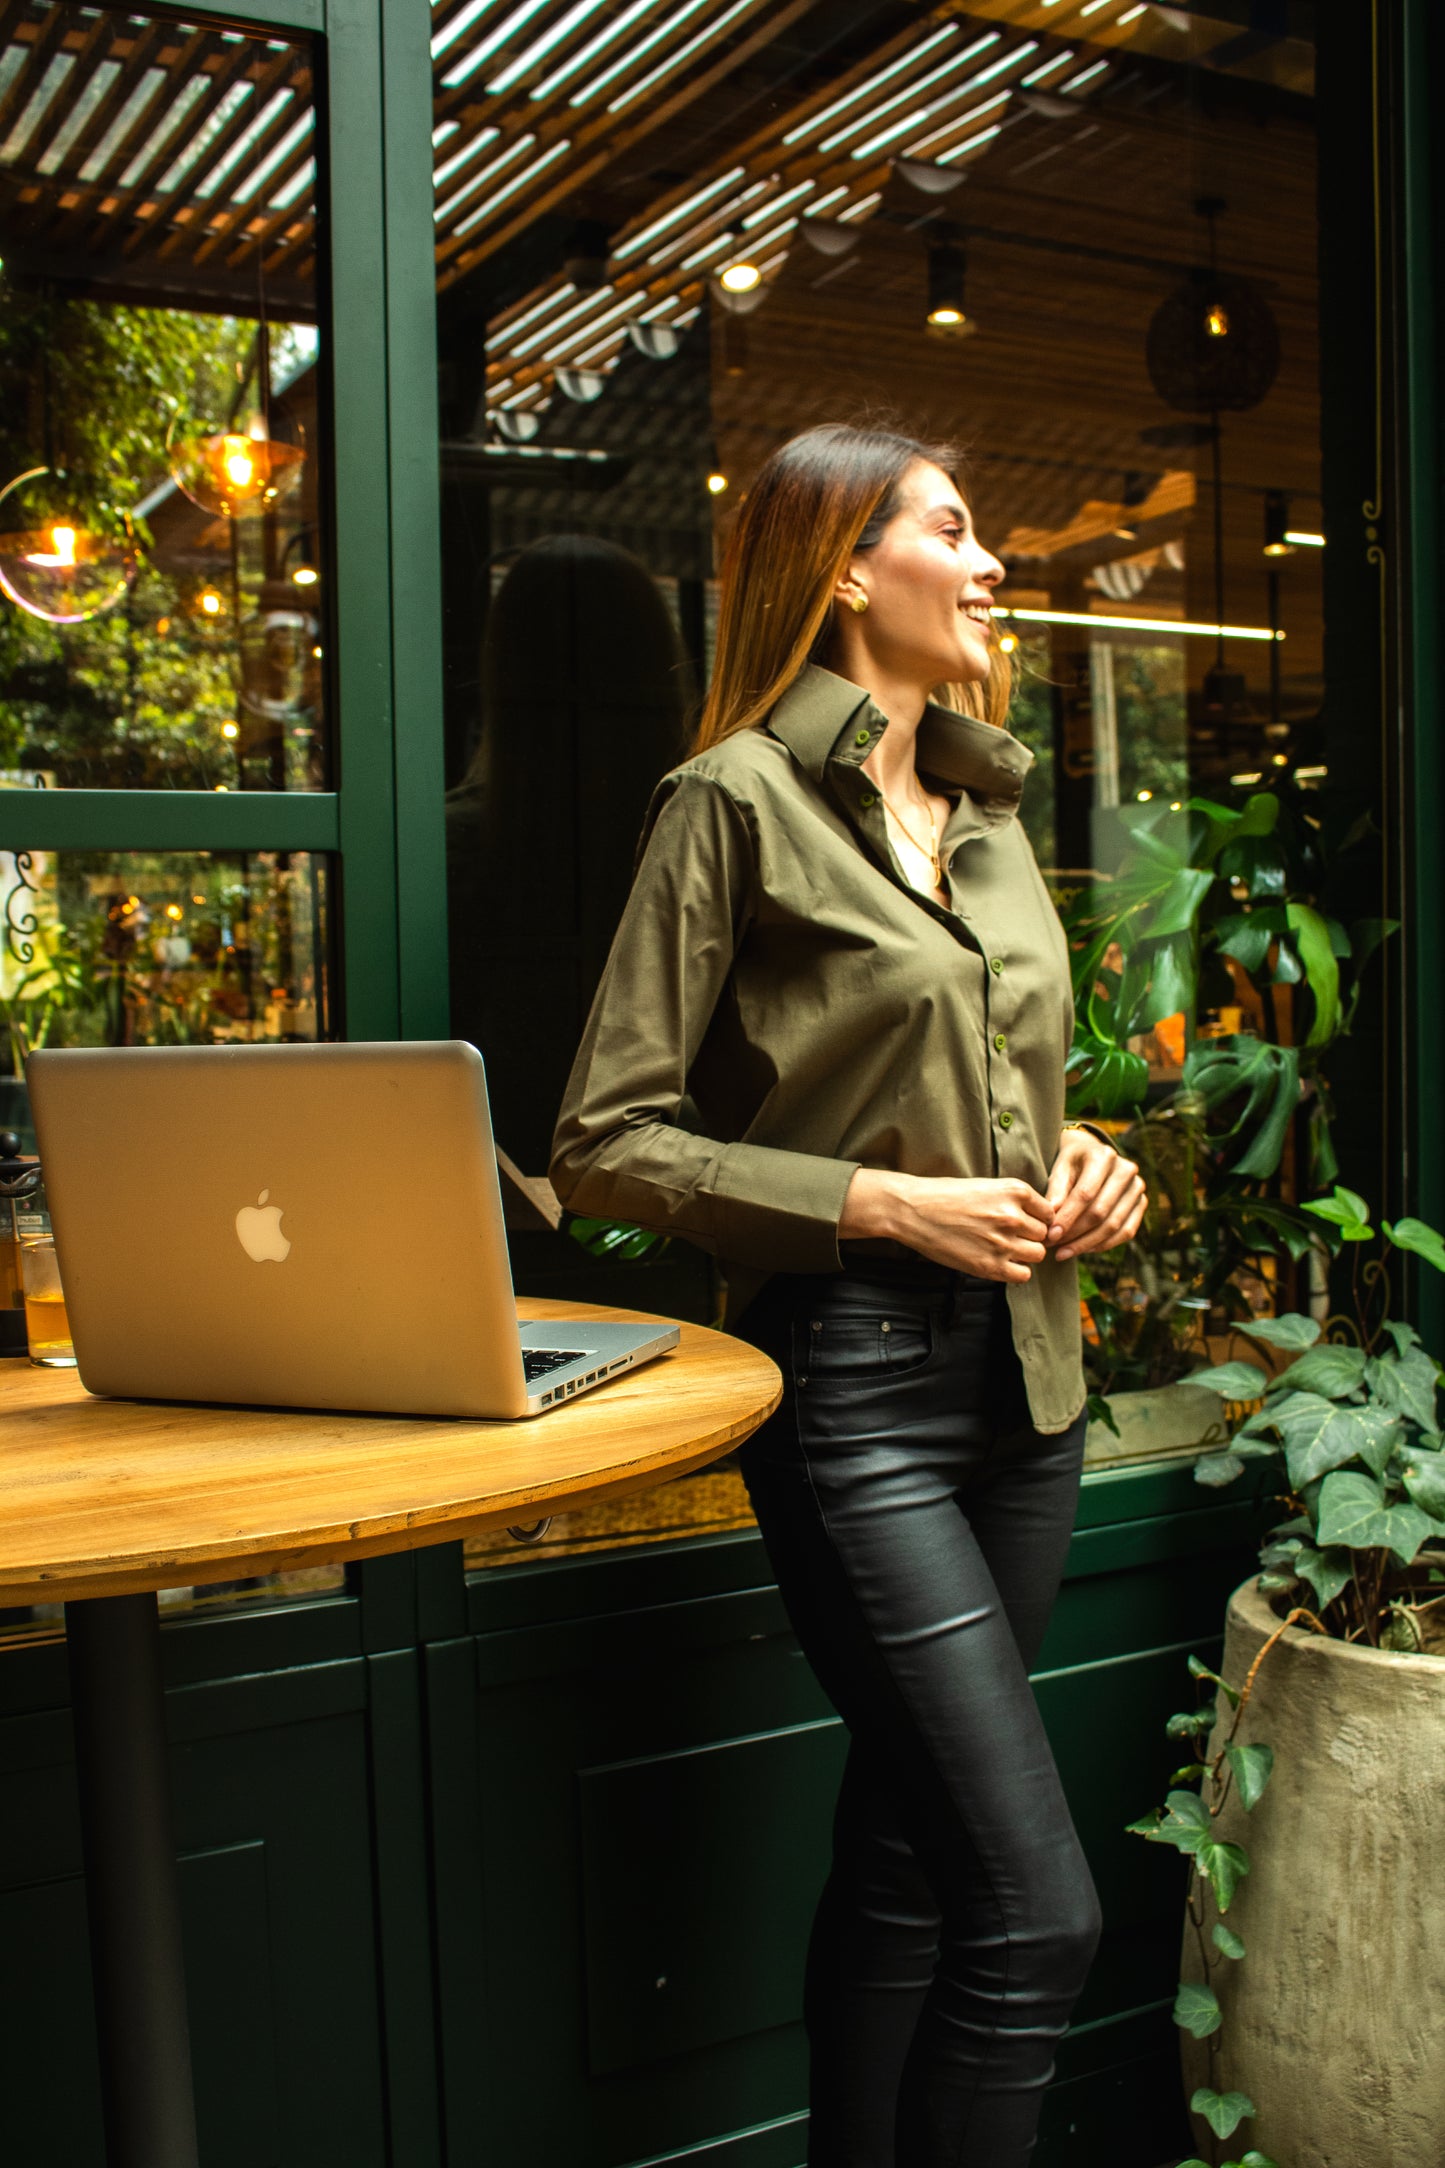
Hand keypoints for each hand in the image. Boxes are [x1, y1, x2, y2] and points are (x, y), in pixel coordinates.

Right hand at [840, 1169, 1053, 1282]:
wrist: (913, 1211)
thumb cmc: (944, 1195)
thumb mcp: (986, 1186)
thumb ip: (1013, 1201)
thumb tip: (1036, 1220)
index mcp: (1015, 1191)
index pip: (1048, 1212)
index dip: (1037, 1219)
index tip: (1024, 1223)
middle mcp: (1013, 1216)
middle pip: (1043, 1234)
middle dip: (1030, 1237)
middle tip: (1010, 1237)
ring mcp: (1003, 1242)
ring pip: (1037, 1254)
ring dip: (1024, 1254)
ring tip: (1003, 1249)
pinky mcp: (990, 1265)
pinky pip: (1023, 1275)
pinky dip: (1015, 1271)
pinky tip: (999, 1262)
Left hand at [1043, 1128, 1145, 1262]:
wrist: (1093, 1153)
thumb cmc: (1072, 1162)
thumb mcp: (1059, 1169)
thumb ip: (1055, 1191)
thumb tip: (1051, 1218)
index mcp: (1104, 1156)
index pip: (1085, 1194)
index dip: (1067, 1218)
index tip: (1050, 1235)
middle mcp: (1126, 1170)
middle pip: (1100, 1212)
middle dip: (1074, 1234)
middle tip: (1053, 1247)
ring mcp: (1137, 1188)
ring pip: (1113, 1225)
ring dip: (1086, 1244)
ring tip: (1063, 1253)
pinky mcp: (1141, 1203)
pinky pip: (1126, 1232)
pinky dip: (1104, 1244)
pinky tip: (1083, 1250)